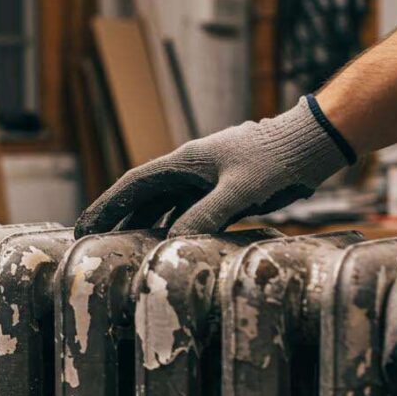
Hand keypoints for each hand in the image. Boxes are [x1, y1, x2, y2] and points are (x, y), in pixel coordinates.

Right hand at [74, 95, 353, 237]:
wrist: (313, 144)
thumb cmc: (278, 160)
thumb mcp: (241, 190)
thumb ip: (205, 215)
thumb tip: (171, 242)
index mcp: (185, 161)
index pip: (134, 185)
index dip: (106, 206)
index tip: (83, 228)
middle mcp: (190, 169)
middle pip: (143, 197)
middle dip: (118, 219)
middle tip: (93, 245)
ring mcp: (207, 180)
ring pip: (165, 206)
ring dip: (144, 226)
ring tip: (123, 252)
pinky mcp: (225, 191)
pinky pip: (190, 213)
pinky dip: (175, 229)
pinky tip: (169, 248)